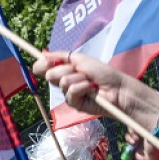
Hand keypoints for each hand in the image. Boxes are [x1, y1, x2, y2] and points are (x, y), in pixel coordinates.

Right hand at [33, 51, 150, 124]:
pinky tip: (90, 89)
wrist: (116, 87)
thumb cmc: (102, 73)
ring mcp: (70, 94)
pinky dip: (81, 87)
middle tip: (79, 71)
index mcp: (67, 70)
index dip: (43, 64)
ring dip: (77, 78)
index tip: (41, 62)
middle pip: (51, 74)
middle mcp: (66, 81)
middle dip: (64, 69)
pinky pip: (70, 93)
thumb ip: (61, 56)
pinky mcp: (75, 104)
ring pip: (62, 82)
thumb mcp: (81, 59)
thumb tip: (42, 54)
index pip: (47, 67)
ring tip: (89, 81)